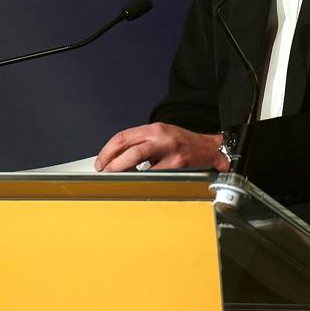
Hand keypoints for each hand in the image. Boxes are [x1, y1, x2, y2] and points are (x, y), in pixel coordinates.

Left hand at [94, 122, 227, 172]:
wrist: (208, 148)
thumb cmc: (183, 143)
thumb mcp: (161, 136)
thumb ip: (142, 144)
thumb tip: (118, 159)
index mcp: (154, 129)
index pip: (123, 136)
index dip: (108, 150)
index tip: (101, 161)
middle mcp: (160, 136)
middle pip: (128, 146)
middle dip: (111, 160)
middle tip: (104, 170)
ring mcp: (168, 150)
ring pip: (138, 157)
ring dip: (122, 168)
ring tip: (115, 176)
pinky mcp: (177, 164)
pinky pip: (154, 172)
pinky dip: (143, 178)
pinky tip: (138, 181)